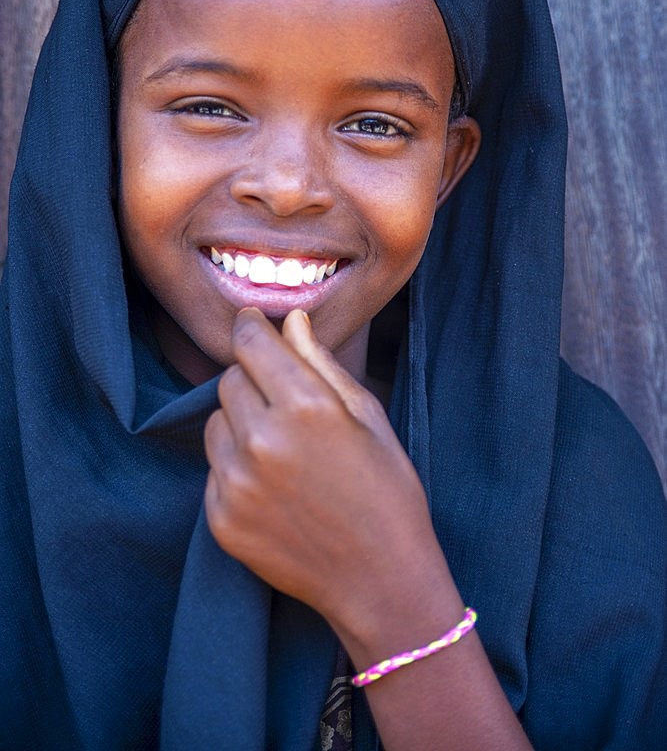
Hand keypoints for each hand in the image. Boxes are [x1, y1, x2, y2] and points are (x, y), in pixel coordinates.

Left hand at [203, 307, 435, 627]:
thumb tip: (291, 319)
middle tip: (286, 403)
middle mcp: (262, 441)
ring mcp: (236, 483)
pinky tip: (274, 486)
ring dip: (239, 422)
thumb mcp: (368, 416)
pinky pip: (214, 469)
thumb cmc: (387, 491)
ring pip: (215, 422)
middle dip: (253, 379)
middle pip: (230, 380)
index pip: (251, 343)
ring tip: (282, 449)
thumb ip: (321, 363)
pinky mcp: (221, 519)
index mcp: (306, 407)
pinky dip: (235, 467)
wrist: (381, 580)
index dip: (251, 327)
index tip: (252, 323)